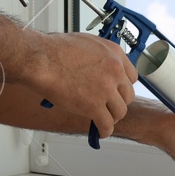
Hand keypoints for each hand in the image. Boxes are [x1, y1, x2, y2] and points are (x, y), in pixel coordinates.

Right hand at [20, 32, 137, 138]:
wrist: (42, 59)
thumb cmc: (55, 50)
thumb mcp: (87, 44)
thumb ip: (99, 58)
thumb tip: (98, 68)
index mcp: (114, 54)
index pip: (131, 77)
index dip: (122, 86)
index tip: (117, 91)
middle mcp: (115, 71)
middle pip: (127, 95)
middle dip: (118, 102)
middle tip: (108, 105)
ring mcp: (106, 89)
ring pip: (120, 111)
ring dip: (112, 117)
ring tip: (104, 119)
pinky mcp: (94, 106)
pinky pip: (106, 124)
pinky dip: (104, 130)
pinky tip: (100, 131)